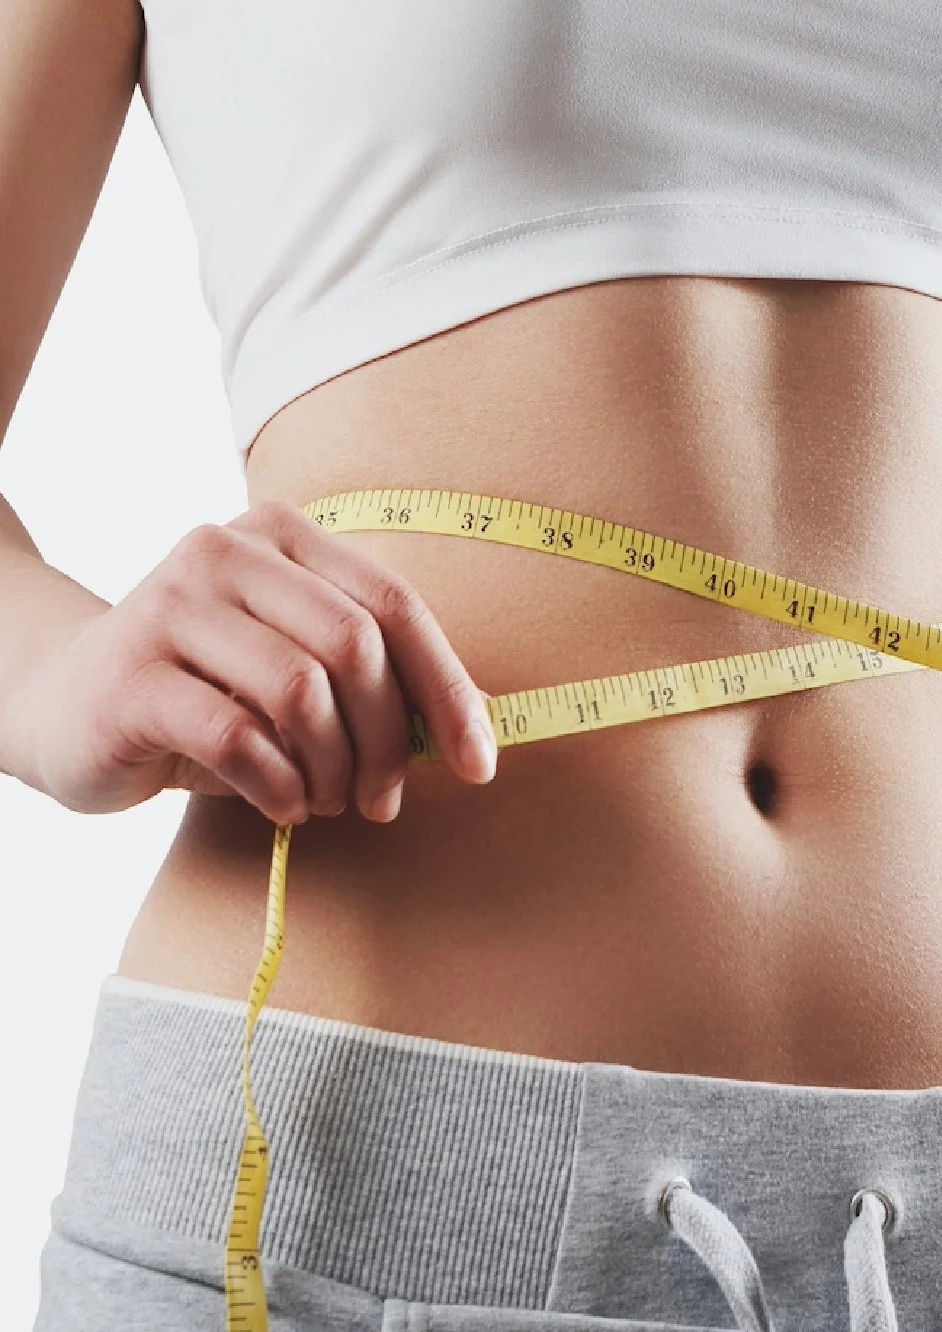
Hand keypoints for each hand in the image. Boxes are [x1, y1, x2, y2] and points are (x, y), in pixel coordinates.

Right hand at [10, 500, 496, 824]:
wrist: (60, 703)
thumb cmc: (208, 691)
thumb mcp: (298, 669)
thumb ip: (376, 678)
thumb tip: (480, 723)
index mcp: (283, 536)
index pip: (395, 604)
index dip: (448, 688)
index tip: (480, 763)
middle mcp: (225, 550)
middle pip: (355, 646)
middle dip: (389, 738)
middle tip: (385, 800)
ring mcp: (170, 606)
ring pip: (300, 690)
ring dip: (335, 766)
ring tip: (329, 799)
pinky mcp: (130, 676)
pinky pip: (238, 739)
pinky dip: (280, 785)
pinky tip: (285, 805)